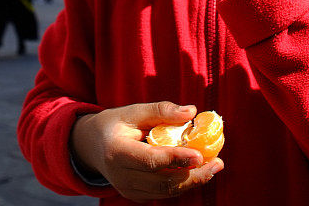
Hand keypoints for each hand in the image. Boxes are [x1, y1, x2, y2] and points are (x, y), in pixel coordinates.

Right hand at [70, 101, 222, 201]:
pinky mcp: (136, 196)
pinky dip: (182, 182)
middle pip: (163, 181)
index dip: (176, 158)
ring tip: (214, 166)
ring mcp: (128, 190)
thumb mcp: (132, 111)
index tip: (200, 154)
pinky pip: (163, 192)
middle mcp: (121, 177)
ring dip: (193, 180)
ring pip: (166, 191)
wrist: (91, 146)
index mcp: (117, 152)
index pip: (150, 160)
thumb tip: (191, 111)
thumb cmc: (114, 124)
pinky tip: (198, 170)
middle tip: (217, 162)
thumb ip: (160, 111)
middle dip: (193, 174)